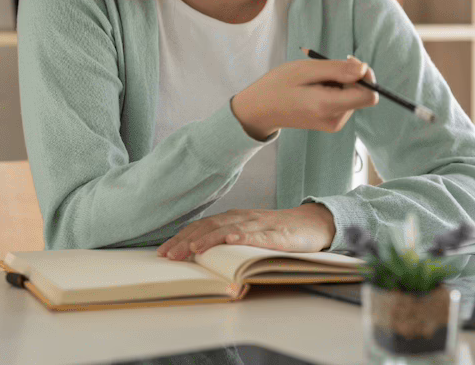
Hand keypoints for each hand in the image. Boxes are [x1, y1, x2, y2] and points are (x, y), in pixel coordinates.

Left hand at [156, 203, 336, 260]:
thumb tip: (198, 254)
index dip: (181, 238)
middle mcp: (243, 218)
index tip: (162, 252)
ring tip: (191, 250)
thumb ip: (228, 239)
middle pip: (209, 227)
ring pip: (229, 230)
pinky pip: (257, 235)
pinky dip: (243, 237)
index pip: (202, 226)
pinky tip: (230, 241)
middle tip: (167, 256)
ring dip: (208, 239)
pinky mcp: (277, 234)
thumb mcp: (249, 234)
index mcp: (234, 218)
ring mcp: (260, 225)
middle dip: (186, 241)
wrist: (312, 224)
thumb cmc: (278, 232)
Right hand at [232, 54, 377, 140]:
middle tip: (324, 68)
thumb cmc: (278, 85)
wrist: (260, 110)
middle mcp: (335, 120)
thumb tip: (364, 69)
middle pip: (362, 94)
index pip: (369, 96)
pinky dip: (336, 90)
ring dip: (341, 82)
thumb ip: (337, 70)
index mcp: (328, 107)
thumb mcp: (305, 70)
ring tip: (315, 80)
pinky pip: (345, 101)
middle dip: (350, 77)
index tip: (349, 62)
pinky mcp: (332, 123)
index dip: (366, 76)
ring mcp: (334, 124)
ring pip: (354, 96)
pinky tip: (316, 88)